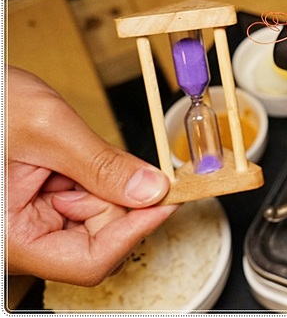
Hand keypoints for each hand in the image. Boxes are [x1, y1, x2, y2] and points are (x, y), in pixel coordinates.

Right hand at [5, 66, 177, 285]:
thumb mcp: (49, 128)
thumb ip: (103, 164)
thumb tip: (152, 189)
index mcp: (10, 238)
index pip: (90, 261)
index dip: (135, 231)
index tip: (166, 199)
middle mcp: (17, 240)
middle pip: (96, 241)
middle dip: (117, 201)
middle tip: (125, 163)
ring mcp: (26, 225)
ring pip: (92, 220)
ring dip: (100, 184)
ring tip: (70, 151)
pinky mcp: (33, 208)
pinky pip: (78, 202)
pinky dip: (88, 177)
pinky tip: (67, 155)